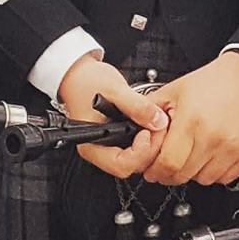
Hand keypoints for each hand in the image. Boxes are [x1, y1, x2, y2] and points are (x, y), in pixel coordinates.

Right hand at [57, 52, 165, 178]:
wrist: (80, 74)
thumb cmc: (87, 81)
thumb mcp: (115, 90)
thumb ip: (137, 106)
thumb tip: (158, 122)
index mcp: (92, 143)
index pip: (120, 165)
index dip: (140, 152)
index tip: (147, 132)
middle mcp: (100, 149)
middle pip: (131, 165)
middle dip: (150, 148)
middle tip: (159, 127)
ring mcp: (109, 146)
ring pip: (136, 159)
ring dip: (151, 144)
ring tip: (156, 123)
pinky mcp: (118, 140)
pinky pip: (136, 149)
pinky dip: (148, 139)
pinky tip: (151, 124)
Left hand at [141, 53, 238, 186]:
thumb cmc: (215, 81)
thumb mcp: (175, 89)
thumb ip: (151, 110)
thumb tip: (135, 128)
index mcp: (192, 121)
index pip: (168, 163)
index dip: (156, 171)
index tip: (153, 170)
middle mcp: (213, 137)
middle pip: (184, 175)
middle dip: (171, 173)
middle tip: (169, 164)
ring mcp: (231, 148)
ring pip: (204, 180)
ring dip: (193, 173)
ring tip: (192, 156)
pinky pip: (225, 178)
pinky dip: (214, 173)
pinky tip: (210, 157)